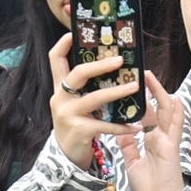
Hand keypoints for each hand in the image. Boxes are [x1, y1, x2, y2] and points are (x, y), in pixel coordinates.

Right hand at [46, 32, 143, 168]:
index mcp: (60, 88)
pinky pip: (104, 125)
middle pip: (78, 74)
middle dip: (100, 65)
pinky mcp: (79, 130)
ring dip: (117, 92)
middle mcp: (60, 98)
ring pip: (94, 98)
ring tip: (134, 87)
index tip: (75, 33)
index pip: (54, 59)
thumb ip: (84, 87)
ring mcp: (68, 114)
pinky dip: (121, 126)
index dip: (63, 44)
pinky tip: (135, 126)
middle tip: (120, 60)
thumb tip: (109, 65)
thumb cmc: (76, 124)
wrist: (67, 157)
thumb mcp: (74, 103)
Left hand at [118, 80, 187, 190]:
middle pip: (155, 108)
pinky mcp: (173, 147)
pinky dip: (177, 112)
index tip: (130, 86)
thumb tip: (121, 132)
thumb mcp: (133, 164)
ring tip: (149, 76)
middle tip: (139, 72)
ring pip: (166, 111)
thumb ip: (129, 148)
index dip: (139, 101)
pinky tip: (176, 97)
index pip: (145, 116)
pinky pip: (176, 127)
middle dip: (148, 90)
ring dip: (159, 93)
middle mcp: (160, 138)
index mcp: (151, 142)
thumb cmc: (150, 190)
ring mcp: (168, 141)